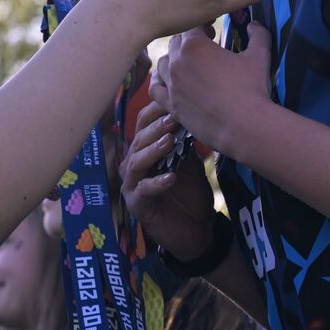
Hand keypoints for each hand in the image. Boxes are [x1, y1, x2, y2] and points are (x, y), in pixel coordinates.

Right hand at [120, 100, 214, 258]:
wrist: (197, 231)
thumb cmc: (191, 195)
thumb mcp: (191, 164)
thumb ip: (185, 143)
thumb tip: (188, 115)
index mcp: (145, 151)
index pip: (143, 124)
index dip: (156, 111)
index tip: (174, 98)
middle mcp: (133, 165)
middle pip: (138, 141)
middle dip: (156, 128)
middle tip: (174, 117)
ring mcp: (132, 186)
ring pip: (136, 163)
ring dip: (153, 151)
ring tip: (169, 141)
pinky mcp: (137, 206)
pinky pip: (144, 191)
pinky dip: (157, 183)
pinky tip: (171, 177)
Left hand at [161, 22, 275, 160]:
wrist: (244, 126)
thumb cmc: (252, 89)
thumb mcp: (259, 56)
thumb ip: (258, 35)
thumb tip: (255, 24)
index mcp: (194, 46)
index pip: (192, 26)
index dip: (202, 25)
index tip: (213, 29)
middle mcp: (177, 63)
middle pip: (175, 43)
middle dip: (190, 40)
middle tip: (206, 45)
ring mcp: (171, 85)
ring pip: (162, 64)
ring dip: (174, 59)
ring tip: (189, 63)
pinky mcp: (171, 105)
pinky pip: (155, 89)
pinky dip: (160, 82)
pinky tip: (172, 82)